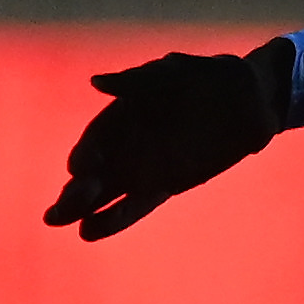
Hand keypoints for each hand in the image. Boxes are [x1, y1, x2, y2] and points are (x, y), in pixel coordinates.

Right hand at [44, 41, 294, 240]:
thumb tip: (97, 83)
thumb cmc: (207, 77)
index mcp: (123, 113)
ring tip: (58, 222)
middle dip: (72, 191)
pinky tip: (88, 231)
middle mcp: (127, 142)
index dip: (84, 155)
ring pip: (107, 193)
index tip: (78, 168)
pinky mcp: (166, 184)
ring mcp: (145, 167)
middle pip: (93, 172)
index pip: (95, 139)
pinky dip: (113, 219)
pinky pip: (135, 205)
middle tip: (54, 212)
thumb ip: (136, 81)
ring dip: (82, 209)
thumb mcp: (172, 72)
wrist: (249, 98)